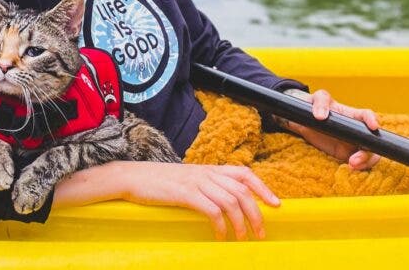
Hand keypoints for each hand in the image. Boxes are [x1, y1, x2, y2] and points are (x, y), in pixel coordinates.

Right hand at [54, 161, 280, 239]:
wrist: (133, 178)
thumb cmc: (159, 183)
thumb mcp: (187, 180)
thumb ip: (206, 186)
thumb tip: (225, 202)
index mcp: (209, 169)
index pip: (244, 173)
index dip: (263, 188)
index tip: (276, 205)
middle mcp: (206, 173)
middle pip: (242, 191)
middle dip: (256, 213)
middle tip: (261, 233)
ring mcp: (196, 182)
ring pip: (231, 201)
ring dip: (241, 223)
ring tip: (242, 239)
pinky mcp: (185, 194)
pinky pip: (212, 210)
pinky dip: (220, 225)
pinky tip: (220, 236)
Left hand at [281, 89, 380, 169]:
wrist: (304, 123)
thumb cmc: (314, 107)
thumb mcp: (316, 99)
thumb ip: (320, 102)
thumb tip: (320, 116)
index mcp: (352, 115)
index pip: (367, 116)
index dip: (373, 120)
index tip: (373, 127)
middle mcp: (357, 130)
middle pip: (372, 141)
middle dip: (369, 152)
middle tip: (354, 159)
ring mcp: (353, 144)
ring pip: (369, 154)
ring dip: (365, 161)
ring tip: (351, 165)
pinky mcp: (346, 155)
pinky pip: (359, 163)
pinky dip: (358, 168)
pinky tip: (349, 169)